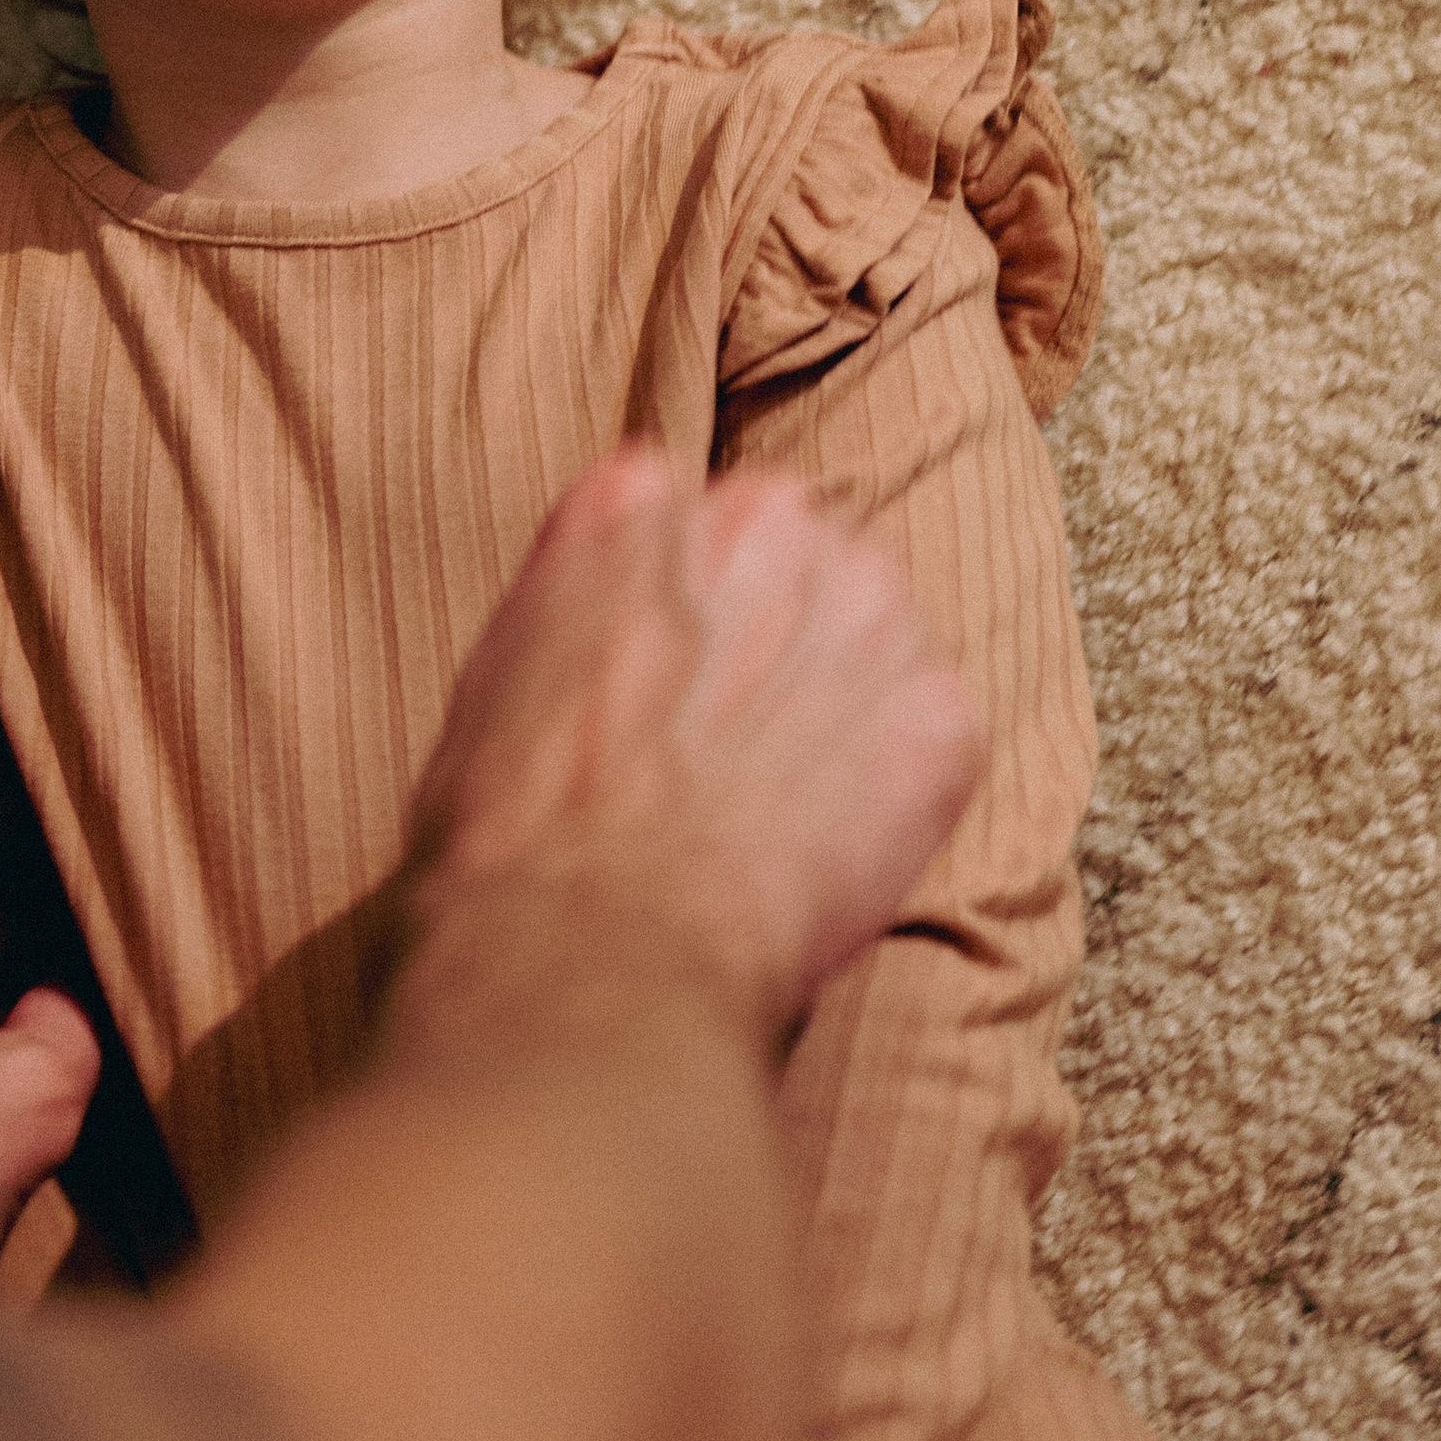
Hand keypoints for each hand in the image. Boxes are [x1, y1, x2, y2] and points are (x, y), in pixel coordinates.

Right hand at [409, 447, 980, 1039]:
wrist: (590, 944)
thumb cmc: (519, 836)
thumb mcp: (503, 665)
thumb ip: (588, 599)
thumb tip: (627, 619)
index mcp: (640, 496)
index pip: (700, 517)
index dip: (694, 608)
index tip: (682, 674)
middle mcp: (762, 519)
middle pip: (807, 553)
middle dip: (787, 633)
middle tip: (741, 744)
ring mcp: (864, 606)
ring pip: (882, 631)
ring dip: (851, 700)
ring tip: (786, 802)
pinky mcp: (937, 708)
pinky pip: (935, 729)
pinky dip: (902, 787)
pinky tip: (828, 849)